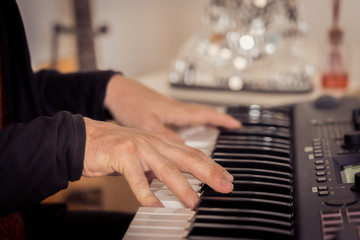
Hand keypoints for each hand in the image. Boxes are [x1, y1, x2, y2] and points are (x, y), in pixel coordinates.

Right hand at [82, 117, 233, 208]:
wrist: (82, 137)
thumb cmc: (111, 148)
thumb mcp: (140, 155)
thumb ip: (156, 166)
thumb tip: (170, 183)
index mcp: (159, 142)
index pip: (191, 153)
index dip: (210, 165)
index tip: (225, 177)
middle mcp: (153, 142)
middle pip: (186, 158)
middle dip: (208, 172)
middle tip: (225, 185)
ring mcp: (138, 147)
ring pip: (165, 168)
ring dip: (181, 187)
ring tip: (193, 202)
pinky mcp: (122, 154)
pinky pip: (136, 178)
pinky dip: (145, 193)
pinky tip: (154, 205)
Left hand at [104, 75, 240, 141]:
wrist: (116, 91)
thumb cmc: (130, 103)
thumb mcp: (146, 123)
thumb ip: (165, 135)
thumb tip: (183, 148)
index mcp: (176, 111)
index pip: (205, 114)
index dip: (221, 120)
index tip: (236, 124)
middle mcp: (176, 108)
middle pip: (204, 112)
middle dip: (220, 119)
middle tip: (233, 125)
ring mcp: (170, 108)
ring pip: (195, 113)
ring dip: (208, 118)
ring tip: (218, 126)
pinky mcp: (163, 110)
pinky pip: (185, 114)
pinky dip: (194, 119)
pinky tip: (190, 126)